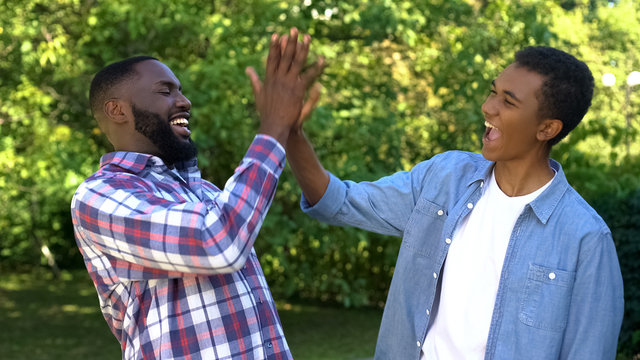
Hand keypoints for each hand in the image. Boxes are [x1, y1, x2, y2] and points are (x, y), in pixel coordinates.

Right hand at [246, 28, 324, 143]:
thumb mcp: (258, 94)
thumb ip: (254, 80)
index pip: (271, 59)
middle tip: (294, 30)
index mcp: (269, 79)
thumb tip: (248, 69)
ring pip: (297, 62)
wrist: (274, 126)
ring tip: (307, 37)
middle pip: (285, 56)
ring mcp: (288, 83)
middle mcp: (278, 78)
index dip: (274, 47)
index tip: (276, 35)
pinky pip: (308, 76)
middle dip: (289, 42)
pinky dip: (316, 68)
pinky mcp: (298, 90)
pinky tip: (322, 59)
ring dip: (303, 48)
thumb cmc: (267, 113)